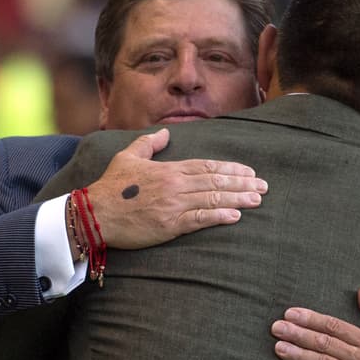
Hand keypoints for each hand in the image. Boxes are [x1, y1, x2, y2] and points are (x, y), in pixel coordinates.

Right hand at [87, 129, 266, 249]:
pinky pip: (199, 220)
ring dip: (238, 199)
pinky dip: (219, 217)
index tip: (249, 172)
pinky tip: (236, 216)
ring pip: (213, 199)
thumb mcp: (128, 157)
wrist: (95, 213)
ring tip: (258, 199)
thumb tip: (166, 134)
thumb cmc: (110, 187)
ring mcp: (173, 205)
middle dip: (242, 183)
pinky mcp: (169, 225)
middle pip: (216, 182)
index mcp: (169, 170)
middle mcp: (175, 185)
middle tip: (264, 186)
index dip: (230, 169)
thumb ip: (148, 144)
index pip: (207, 166)